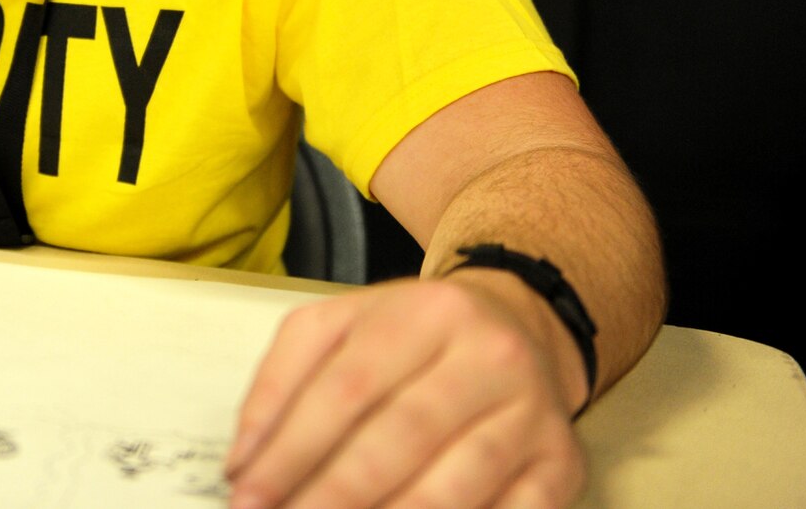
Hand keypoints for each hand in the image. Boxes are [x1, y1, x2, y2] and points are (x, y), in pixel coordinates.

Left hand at [224, 274, 584, 507]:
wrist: (519, 325)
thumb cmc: (412, 336)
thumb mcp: (338, 327)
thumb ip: (281, 381)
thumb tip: (243, 460)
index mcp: (423, 314)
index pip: (346, 389)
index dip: (291, 449)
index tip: (248, 492)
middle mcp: (487, 359)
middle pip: (398, 439)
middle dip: (331, 495)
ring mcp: (531, 414)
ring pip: (455, 486)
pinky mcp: (562, 464)